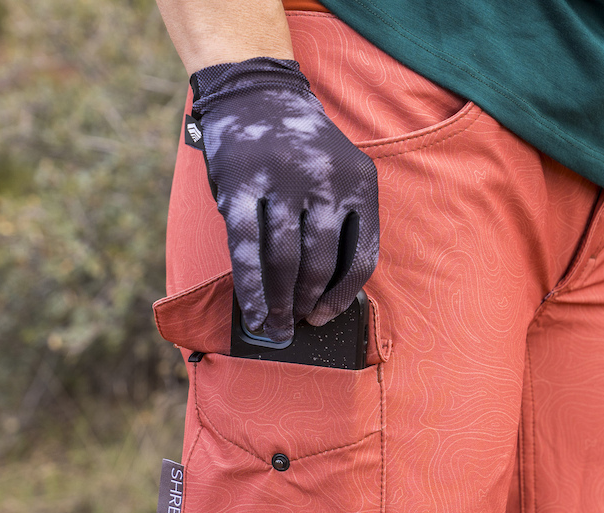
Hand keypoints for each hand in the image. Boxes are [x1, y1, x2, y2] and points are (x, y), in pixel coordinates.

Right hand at [191, 57, 378, 342]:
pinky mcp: (241, 184)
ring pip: (284, 260)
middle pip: (320, 263)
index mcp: (360, 182)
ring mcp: (282, 181)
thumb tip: (320, 297)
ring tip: (273, 326)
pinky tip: (251, 312)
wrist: (257, 93)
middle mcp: (325, 180)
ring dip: (279, 302)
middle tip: (292, 327)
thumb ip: (339, 223)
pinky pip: (247, 247)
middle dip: (305, 304)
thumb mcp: (338, 175)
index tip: (324, 317)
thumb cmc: (300, 150)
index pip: (362, 257)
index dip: (343, 297)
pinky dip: (250, 287)